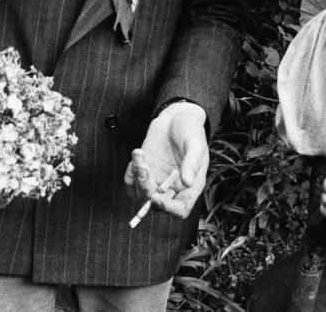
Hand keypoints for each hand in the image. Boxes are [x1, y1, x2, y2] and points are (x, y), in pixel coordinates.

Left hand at [124, 102, 207, 219]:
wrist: (176, 116)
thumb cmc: (190, 129)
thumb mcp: (195, 143)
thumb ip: (192, 162)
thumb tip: (188, 182)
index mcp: (190, 186)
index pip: (180, 209)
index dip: (168, 209)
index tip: (156, 197)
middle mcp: (172, 188)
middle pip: (157, 204)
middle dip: (147, 189)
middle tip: (144, 167)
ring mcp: (157, 180)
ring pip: (141, 194)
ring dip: (137, 177)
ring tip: (140, 154)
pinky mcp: (145, 171)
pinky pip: (131, 182)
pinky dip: (130, 172)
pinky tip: (138, 154)